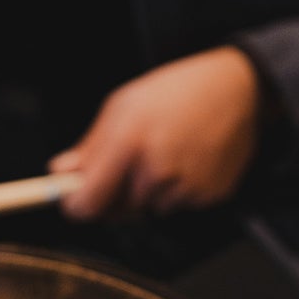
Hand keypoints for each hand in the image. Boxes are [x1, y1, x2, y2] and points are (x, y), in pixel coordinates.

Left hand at [49, 47, 261, 219]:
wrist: (236, 88)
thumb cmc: (175, 92)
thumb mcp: (123, 106)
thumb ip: (91, 146)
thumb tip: (61, 172)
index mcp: (129, 142)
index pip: (88, 202)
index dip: (76, 206)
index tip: (74, 201)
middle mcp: (156, 169)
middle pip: (118, 211)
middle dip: (115, 194)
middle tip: (130, 162)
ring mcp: (185, 186)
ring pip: (149, 209)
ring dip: (149, 192)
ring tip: (166, 153)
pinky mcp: (208, 195)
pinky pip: (179, 206)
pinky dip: (178, 191)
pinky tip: (188, 160)